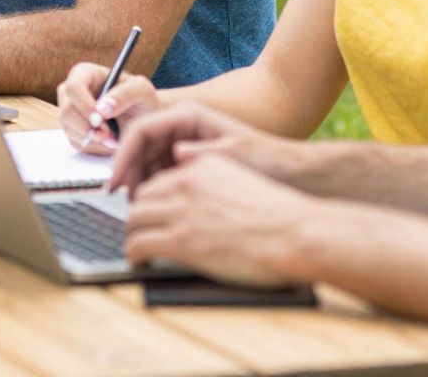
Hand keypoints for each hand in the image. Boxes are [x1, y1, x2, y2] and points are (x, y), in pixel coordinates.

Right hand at [57, 62, 159, 154]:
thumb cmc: (143, 100)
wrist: (144, 120)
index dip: (83, 105)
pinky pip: (76, 142)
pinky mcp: (74, 130)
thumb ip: (126, 94)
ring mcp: (71, 112)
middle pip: (67, 111)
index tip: (100, 119)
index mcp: (86, 74)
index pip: (73, 87)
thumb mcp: (142, 90)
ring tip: (115, 139)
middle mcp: (73, 92)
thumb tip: (102, 108)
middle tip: (109, 136)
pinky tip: (109, 142)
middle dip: (88, 127)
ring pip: (69, 129)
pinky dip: (94, 147)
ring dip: (92, 139)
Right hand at [107, 100, 296, 191]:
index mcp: (188, 116)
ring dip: (139, 181)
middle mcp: (181, 127)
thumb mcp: (234, 155)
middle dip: (128, 172)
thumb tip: (175, 155)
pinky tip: (155, 207)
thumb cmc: (266, 160)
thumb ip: (203, 155)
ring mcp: (183, 143)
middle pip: (139, 146)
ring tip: (139, 207)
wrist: (291, 174)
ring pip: (147, 161)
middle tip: (123, 200)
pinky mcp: (187, 161)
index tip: (115, 181)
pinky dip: (154, 188)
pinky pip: (160, 172)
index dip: (123, 155)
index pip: (141, 130)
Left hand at [126, 151, 315, 289]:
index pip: (160, 179)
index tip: (149, 212)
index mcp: (201, 167)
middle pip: (142, 197)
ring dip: (131, 234)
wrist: (295, 233)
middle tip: (138, 231)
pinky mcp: (180, 239)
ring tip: (135, 248)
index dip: (151, 198)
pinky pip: (139, 244)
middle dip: (136, 215)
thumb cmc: (280, 215)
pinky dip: (132, 253)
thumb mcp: (241, 180)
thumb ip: (213, 179)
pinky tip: (137, 261)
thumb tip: (196, 187)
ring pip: (134, 219)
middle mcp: (186, 183)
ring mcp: (181, 211)